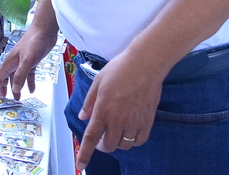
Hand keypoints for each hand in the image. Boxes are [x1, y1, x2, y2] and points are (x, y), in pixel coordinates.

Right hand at [0, 26, 57, 99]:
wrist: (44, 30)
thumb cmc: (33, 42)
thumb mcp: (27, 61)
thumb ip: (21, 75)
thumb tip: (15, 89)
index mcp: (9, 62)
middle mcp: (14, 63)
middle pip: (6, 78)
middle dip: (4, 89)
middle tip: (4, 99)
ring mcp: (23, 62)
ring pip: (17, 78)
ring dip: (17, 88)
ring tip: (18, 98)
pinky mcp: (32, 61)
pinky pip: (28, 75)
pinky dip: (29, 83)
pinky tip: (32, 90)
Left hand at [74, 48, 164, 170]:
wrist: (145, 64)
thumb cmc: (119, 69)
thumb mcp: (97, 82)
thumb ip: (89, 102)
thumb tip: (83, 117)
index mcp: (102, 110)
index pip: (90, 138)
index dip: (84, 154)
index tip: (80, 166)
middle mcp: (118, 120)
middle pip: (108, 146)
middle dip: (102, 146)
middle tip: (100, 139)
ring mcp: (133, 122)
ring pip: (123, 145)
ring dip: (117, 143)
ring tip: (115, 132)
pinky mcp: (147, 121)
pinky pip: (139, 141)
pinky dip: (133, 141)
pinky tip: (130, 133)